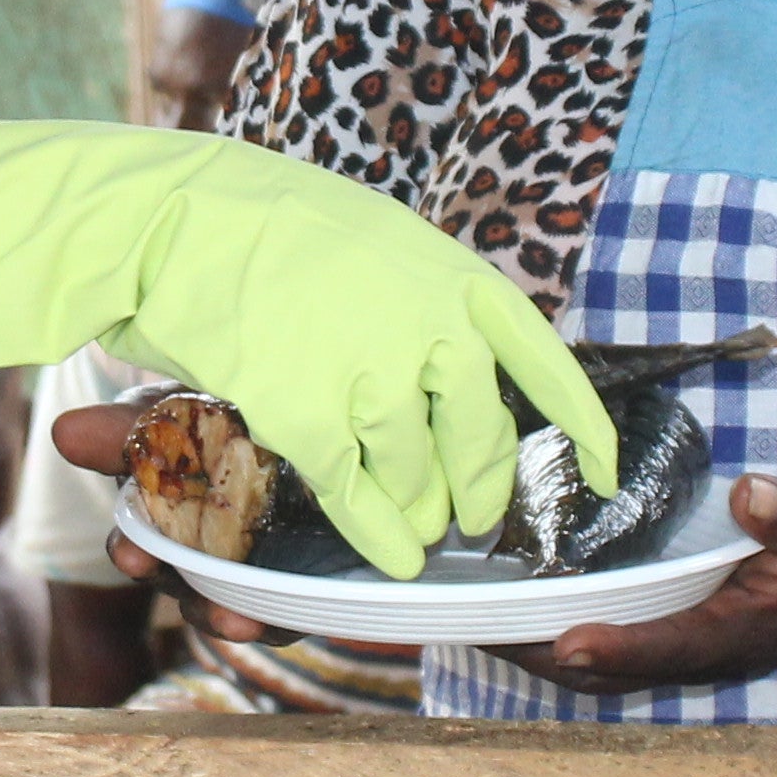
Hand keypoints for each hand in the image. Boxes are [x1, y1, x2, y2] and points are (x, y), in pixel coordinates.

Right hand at [0, 120, 610, 575]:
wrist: (172, 215)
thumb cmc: (261, 225)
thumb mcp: (372, 238)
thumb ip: (421, 299)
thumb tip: (455, 369)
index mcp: (452, 273)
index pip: (541, 359)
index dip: (582, 425)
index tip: (605, 473)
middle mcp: (428, 321)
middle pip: (480, 432)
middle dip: (482, 486)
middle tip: (474, 518)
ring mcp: (371, 368)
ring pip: (420, 470)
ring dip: (424, 510)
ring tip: (421, 531)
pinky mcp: (309, 411)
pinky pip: (359, 494)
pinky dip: (377, 534)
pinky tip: (391, 562)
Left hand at [479, 472, 776, 695]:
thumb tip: (750, 495)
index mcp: (746, 630)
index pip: (672, 645)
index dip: (616, 647)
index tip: (561, 638)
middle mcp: (710, 646)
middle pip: (616, 669)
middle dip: (548, 653)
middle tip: (478, 626)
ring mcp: (692, 637)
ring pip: (605, 659)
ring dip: (544, 643)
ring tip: (478, 615)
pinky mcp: (682, 617)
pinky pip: (612, 633)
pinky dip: (565, 621)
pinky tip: (524, 595)